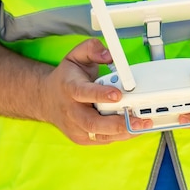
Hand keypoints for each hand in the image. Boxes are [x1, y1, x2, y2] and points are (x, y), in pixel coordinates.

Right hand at [37, 38, 151, 144]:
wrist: (46, 99)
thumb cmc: (67, 78)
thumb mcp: (76, 56)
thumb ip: (92, 49)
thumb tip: (108, 55)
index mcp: (69, 88)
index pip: (83, 93)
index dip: (100, 95)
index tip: (118, 95)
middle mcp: (71, 110)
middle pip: (92, 122)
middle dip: (118, 123)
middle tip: (138, 119)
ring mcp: (75, 127)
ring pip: (99, 135)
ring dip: (123, 132)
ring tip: (142, 125)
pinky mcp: (82, 137)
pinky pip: (103, 139)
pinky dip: (120, 136)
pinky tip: (134, 129)